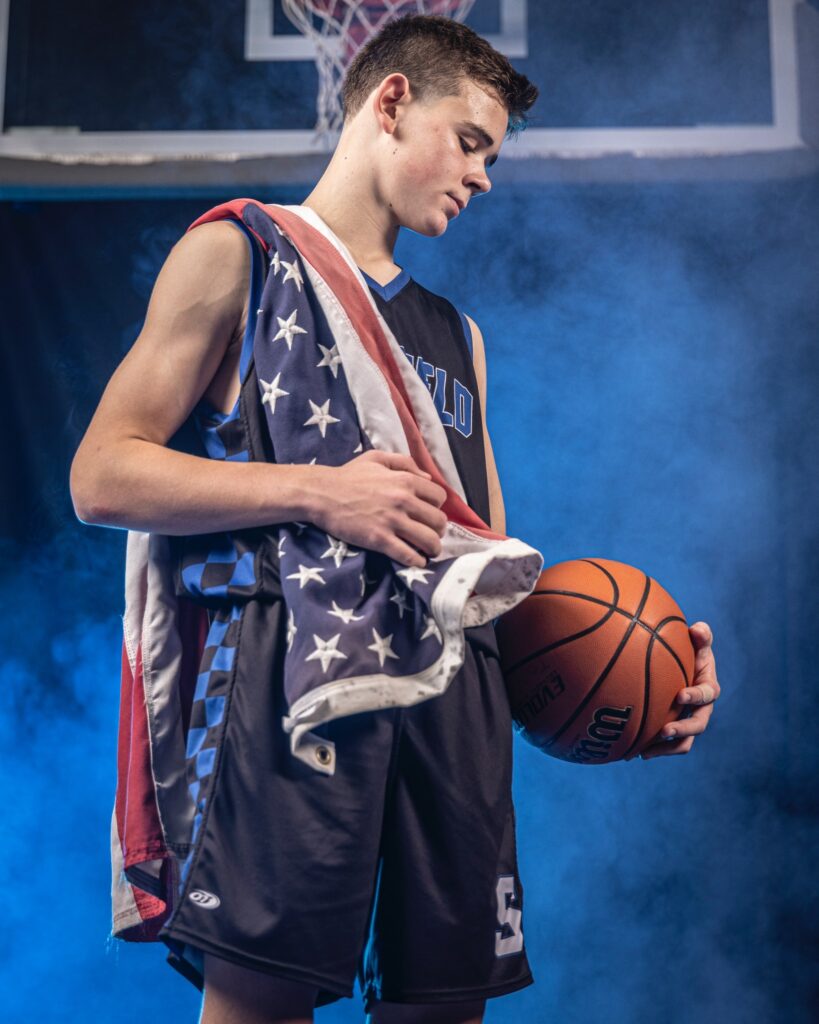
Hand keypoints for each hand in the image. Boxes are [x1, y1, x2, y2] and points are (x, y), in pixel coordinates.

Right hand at [312, 449, 447, 567]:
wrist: (322, 494)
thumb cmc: (348, 476)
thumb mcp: (377, 458)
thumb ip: (405, 463)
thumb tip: (428, 476)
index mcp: (405, 480)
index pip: (439, 497)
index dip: (437, 506)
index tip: (429, 512)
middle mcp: (404, 500)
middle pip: (438, 521)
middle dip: (438, 529)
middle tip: (431, 533)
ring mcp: (392, 521)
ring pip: (429, 540)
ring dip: (433, 548)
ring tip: (429, 551)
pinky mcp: (380, 540)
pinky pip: (408, 555)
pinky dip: (417, 561)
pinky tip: (417, 561)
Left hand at [639, 621, 719, 759]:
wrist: (679, 667)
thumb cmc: (688, 651)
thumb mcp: (696, 642)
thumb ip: (700, 636)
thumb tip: (698, 628)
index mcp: (708, 687)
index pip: (706, 694)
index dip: (695, 696)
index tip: (680, 695)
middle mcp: (701, 709)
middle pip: (698, 725)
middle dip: (683, 729)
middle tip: (664, 730)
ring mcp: (688, 721)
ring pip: (684, 742)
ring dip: (667, 748)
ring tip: (646, 751)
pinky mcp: (674, 730)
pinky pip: (666, 745)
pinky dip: (653, 750)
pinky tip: (632, 753)